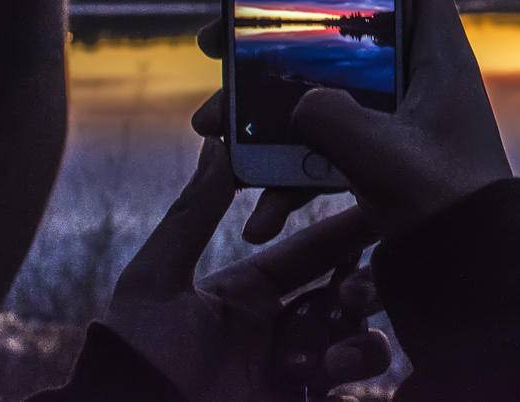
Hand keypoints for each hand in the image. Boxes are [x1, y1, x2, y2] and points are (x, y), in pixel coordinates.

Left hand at [103, 136, 389, 400]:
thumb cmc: (136, 358)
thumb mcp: (154, 283)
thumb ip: (193, 213)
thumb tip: (218, 143)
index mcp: (247, 291)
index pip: (312, 249)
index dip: (348, 228)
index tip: (384, 204)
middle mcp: (276, 327)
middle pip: (346, 291)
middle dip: (365, 285)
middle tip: (365, 291)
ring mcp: (293, 368)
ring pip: (356, 337)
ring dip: (359, 337)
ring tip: (334, 355)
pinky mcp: (303, 399)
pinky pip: (350, 380)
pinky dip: (355, 366)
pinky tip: (331, 374)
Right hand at [195, 0, 511, 239]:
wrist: (471, 268)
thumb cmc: (451, 207)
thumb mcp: (387, 160)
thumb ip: (335, 123)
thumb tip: (295, 102)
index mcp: (435, 54)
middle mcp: (414, 75)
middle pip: (340, 26)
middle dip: (273, 31)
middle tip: (217, 35)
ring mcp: (392, 114)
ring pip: (317, 87)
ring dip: (261, 106)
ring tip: (206, 124)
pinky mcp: (377, 153)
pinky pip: (322, 148)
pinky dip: (288, 174)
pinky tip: (260, 216)